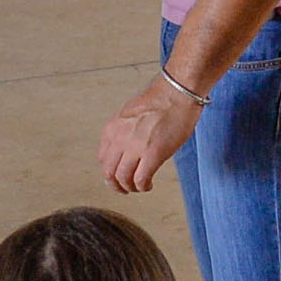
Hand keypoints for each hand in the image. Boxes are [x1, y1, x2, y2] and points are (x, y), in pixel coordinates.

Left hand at [100, 73, 205, 192]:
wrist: (177, 91)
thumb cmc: (162, 99)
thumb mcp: (132, 114)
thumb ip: (125, 131)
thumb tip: (128, 148)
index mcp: (113, 128)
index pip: (102, 159)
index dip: (110, 172)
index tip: (118, 176)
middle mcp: (119, 138)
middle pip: (108, 172)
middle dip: (116, 185)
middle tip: (125, 189)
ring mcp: (135, 146)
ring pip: (123, 179)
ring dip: (130, 188)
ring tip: (140, 187)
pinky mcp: (152, 153)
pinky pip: (141, 179)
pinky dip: (143, 187)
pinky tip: (149, 185)